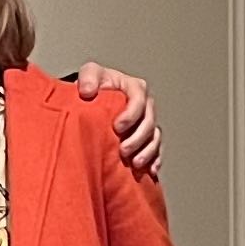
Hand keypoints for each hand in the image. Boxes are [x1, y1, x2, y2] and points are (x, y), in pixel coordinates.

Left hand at [68, 60, 161, 178]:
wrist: (93, 101)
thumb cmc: (94, 86)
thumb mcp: (90, 74)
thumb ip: (89, 78)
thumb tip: (88, 91)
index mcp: (134, 88)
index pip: (139, 99)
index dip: (131, 114)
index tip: (117, 127)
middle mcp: (145, 105)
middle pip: (149, 122)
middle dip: (138, 138)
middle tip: (123, 151)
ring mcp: (147, 123)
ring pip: (155, 138)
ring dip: (147, 152)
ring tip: (135, 163)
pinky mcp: (147, 138)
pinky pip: (157, 150)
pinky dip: (155, 160)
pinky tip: (149, 171)